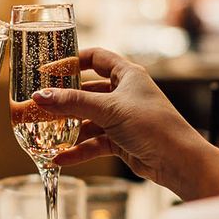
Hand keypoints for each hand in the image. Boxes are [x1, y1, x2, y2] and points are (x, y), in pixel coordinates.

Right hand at [31, 48, 218, 199]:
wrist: (177, 160)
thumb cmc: (152, 125)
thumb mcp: (108, 109)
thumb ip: (72, 102)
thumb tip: (41, 95)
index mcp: (128, 75)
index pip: (96, 58)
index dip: (73, 61)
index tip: (49, 70)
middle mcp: (125, 94)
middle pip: (87, 92)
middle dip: (64, 101)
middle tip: (41, 106)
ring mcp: (123, 119)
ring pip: (89, 120)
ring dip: (68, 129)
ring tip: (44, 136)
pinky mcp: (121, 141)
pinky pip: (94, 142)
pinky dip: (79, 150)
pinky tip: (59, 158)